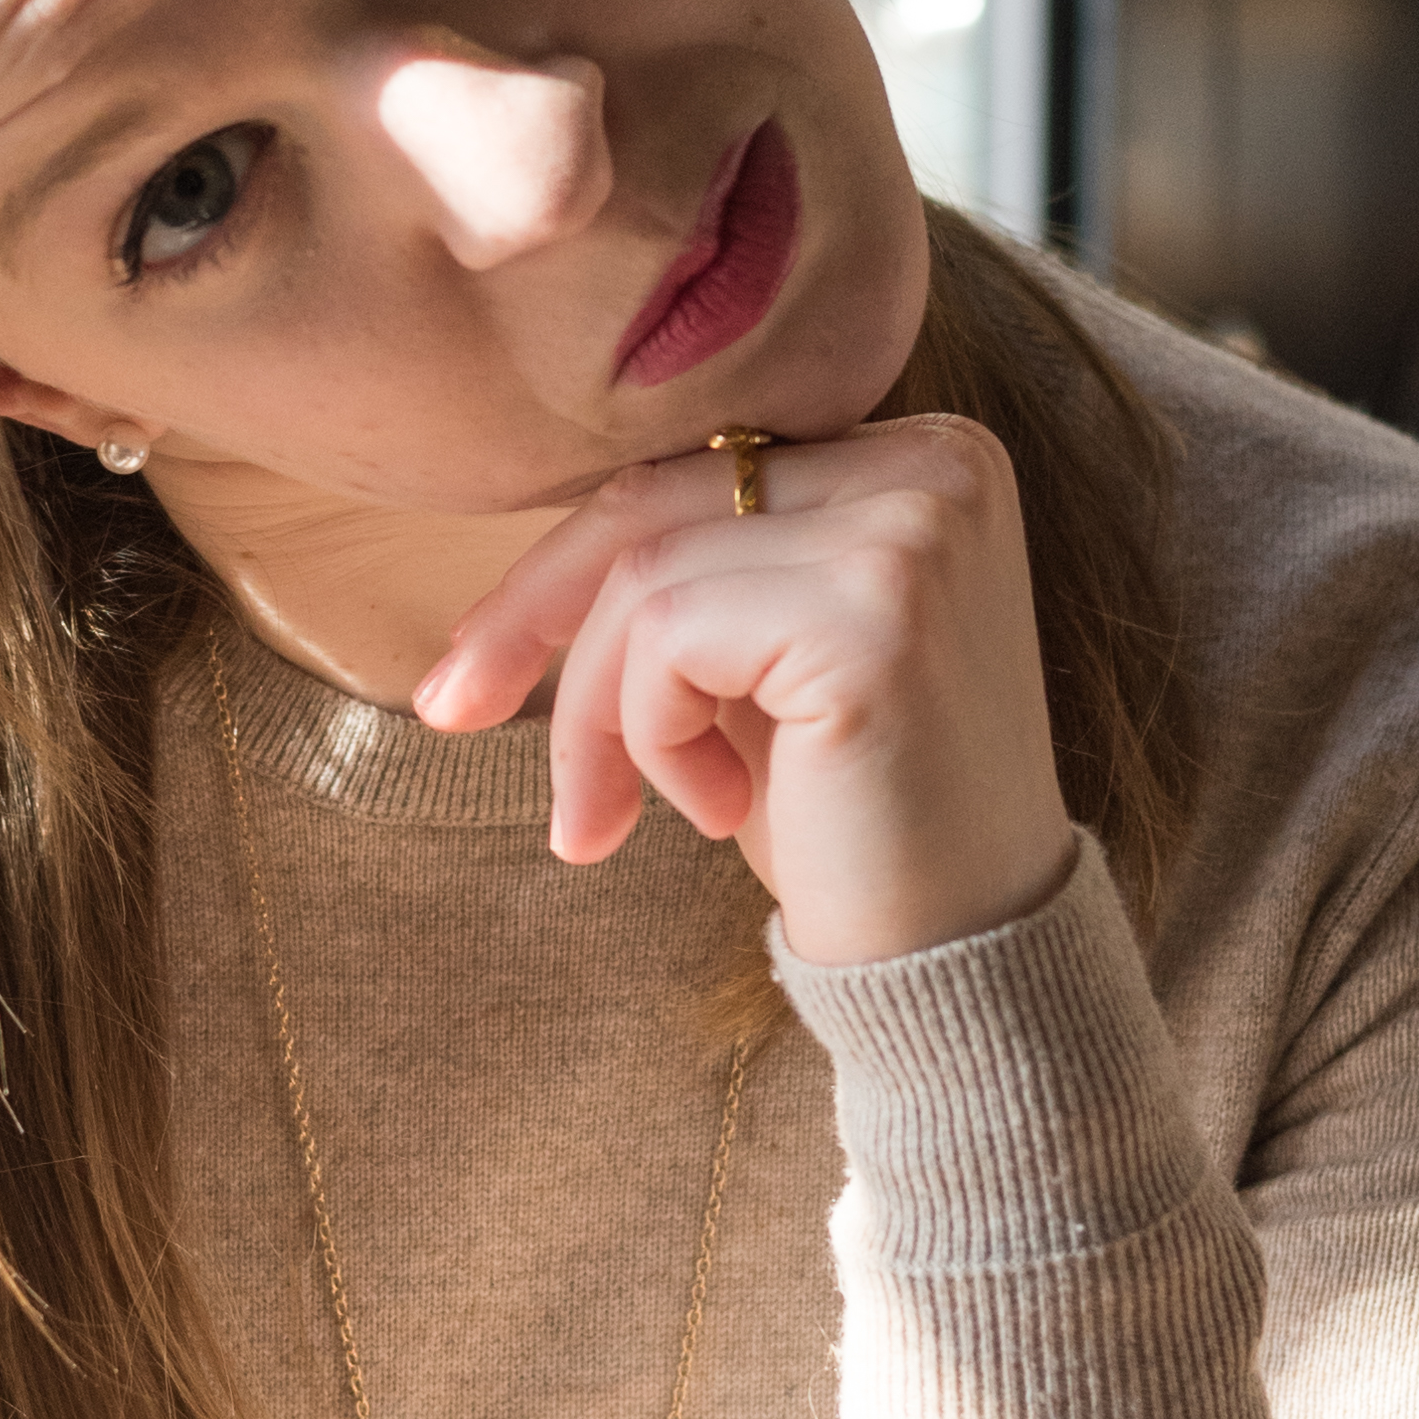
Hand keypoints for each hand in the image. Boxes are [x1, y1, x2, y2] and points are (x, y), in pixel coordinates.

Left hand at [412, 420, 1074, 965]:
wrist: (969, 960)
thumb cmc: (858, 820)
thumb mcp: (764, 665)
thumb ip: (696, 572)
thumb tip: (517, 557)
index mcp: (925, 458)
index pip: (697, 471)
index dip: (569, 564)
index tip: (472, 659)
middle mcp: (937, 467)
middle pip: (658, 503)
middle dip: (533, 615)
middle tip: (449, 709)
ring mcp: (914, 530)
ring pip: (647, 578)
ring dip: (599, 716)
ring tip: (624, 814)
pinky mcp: (874, 612)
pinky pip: (668, 639)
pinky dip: (647, 736)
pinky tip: (717, 812)